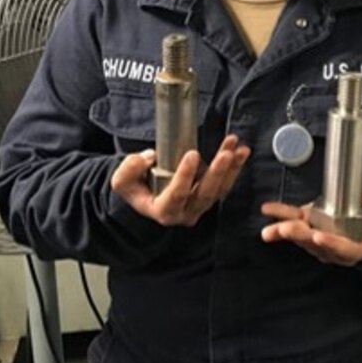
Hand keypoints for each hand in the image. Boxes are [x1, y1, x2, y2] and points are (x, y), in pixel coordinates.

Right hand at [111, 135, 251, 226]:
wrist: (145, 194)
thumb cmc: (134, 188)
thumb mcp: (122, 181)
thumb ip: (129, 170)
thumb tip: (148, 157)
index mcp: (163, 211)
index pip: (177, 195)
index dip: (185, 175)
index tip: (191, 154)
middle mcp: (186, 213)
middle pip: (205, 194)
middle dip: (217, 172)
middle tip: (226, 154)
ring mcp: (200, 206)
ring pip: (220, 188)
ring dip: (232, 167)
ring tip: (240, 149)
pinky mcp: (210, 196)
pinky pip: (225, 182)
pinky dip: (234, 166)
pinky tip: (240, 150)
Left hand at [260, 187, 361, 266]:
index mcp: (358, 248)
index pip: (344, 249)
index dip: (331, 244)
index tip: (319, 236)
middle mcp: (336, 249)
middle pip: (315, 245)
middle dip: (300, 237)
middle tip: (288, 230)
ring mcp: (321, 239)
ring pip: (301, 238)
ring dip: (284, 232)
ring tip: (270, 229)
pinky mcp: (312, 227)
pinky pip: (295, 223)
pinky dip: (281, 217)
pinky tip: (268, 211)